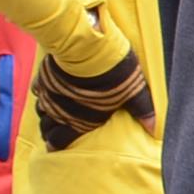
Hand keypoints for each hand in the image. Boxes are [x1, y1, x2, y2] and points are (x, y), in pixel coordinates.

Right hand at [33, 41, 155, 151]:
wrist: (89, 47)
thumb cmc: (113, 73)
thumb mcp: (133, 91)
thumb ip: (142, 110)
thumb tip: (155, 129)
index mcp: (80, 121)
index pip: (59, 141)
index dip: (56, 145)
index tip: (55, 146)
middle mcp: (60, 111)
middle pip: (46, 128)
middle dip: (49, 131)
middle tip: (52, 132)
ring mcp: (50, 94)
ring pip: (40, 110)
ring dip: (45, 113)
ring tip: (50, 114)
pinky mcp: (44, 77)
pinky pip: (38, 90)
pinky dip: (42, 92)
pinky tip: (46, 90)